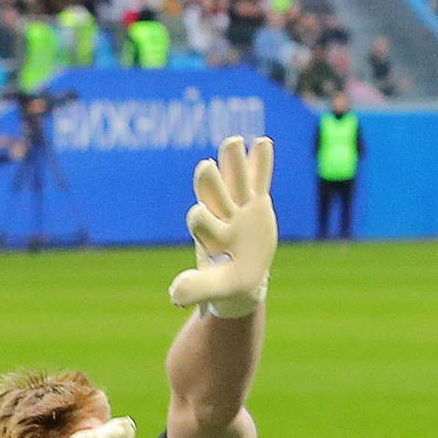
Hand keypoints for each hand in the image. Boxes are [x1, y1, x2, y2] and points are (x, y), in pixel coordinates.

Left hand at [169, 135, 276, 315]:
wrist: (240, 278)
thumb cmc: (226, 285)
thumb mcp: (216, 289)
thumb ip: (198, 289)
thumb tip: (175, 297)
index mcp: (208, 236)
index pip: (202, 221)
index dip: (202, 219)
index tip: (198, 215)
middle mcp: (219, 216)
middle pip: (213, 195)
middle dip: (210, 182)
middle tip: (205, 166)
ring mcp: (238, 207)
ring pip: (234, 181)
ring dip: (233, 162)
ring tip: (233, 140)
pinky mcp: (255, 203)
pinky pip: (259, 179)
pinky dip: (261, 162)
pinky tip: (262, 141)